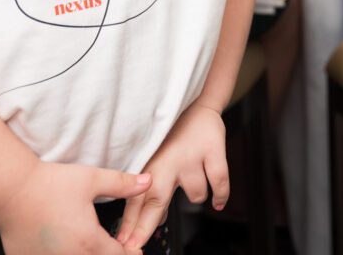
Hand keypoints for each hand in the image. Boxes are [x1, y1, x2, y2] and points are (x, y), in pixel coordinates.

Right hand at [0, 161, 150, 254]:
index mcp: (90, 242)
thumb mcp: (90, 179)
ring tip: (85, 243)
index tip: (132, 249)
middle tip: (111, 247)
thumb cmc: (47, 184)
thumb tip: (147, 182)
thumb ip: (122, 183)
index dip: (130, 252)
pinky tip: (60, 245)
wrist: (10, 190)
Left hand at [116, 103, 227, 250]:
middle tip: (134, 246)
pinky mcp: (212, 150)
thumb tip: (158, 222)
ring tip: (195, 175)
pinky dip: (220, 196)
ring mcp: (190, 155)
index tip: (122, 244)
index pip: (137, 197)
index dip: (129, 223)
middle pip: (153, 198)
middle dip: (143, 225)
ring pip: (196, 195)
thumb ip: (157, 190)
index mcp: (152, 162)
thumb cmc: (175, 136)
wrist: (196, 102)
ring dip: (197, 193)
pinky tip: (218, 202)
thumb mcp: (162, 159)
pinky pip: (219, 184)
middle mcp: (167, 160)